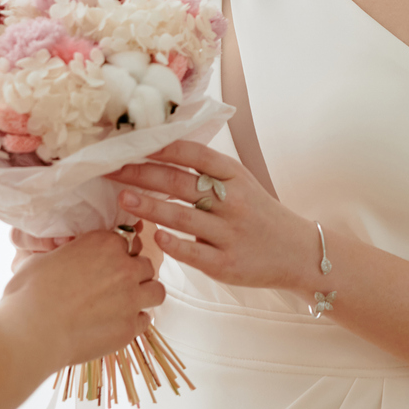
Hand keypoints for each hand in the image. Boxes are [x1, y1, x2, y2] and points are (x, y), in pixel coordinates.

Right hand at [0, 229, 163, 369]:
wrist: (31, 332)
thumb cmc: (28, 295)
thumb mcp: (42, 260)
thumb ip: (64, 255)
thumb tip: (61, 258)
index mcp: (103, 243)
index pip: (127, 241)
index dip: (118, 254)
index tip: (109, 264)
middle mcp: (123, 266)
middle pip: (145, 265)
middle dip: (134, 274)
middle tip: (116, 287)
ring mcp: (131, 298)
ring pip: (156, 291)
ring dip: (144, 296)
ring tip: (126, 304)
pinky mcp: (130, 327)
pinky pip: (146, 320)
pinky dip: (135, 322)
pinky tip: (118, 325)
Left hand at [109, 140, 317, 292]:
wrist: (298, 253)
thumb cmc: (259, 215)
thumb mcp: (242, 183)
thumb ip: (208, 172)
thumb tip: (161, 151)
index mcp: (236, 176)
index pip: (194, 154)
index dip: (161, 147)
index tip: (132, 143)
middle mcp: (234, 202)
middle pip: (180, 182)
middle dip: (141, 173)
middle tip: (111, 168)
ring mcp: (230, 233)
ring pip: (182, 216)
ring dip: (149, 206)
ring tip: (123, 197)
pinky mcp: (226, 264)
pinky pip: (193, 252)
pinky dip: (172, 243)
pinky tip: (154, 237)